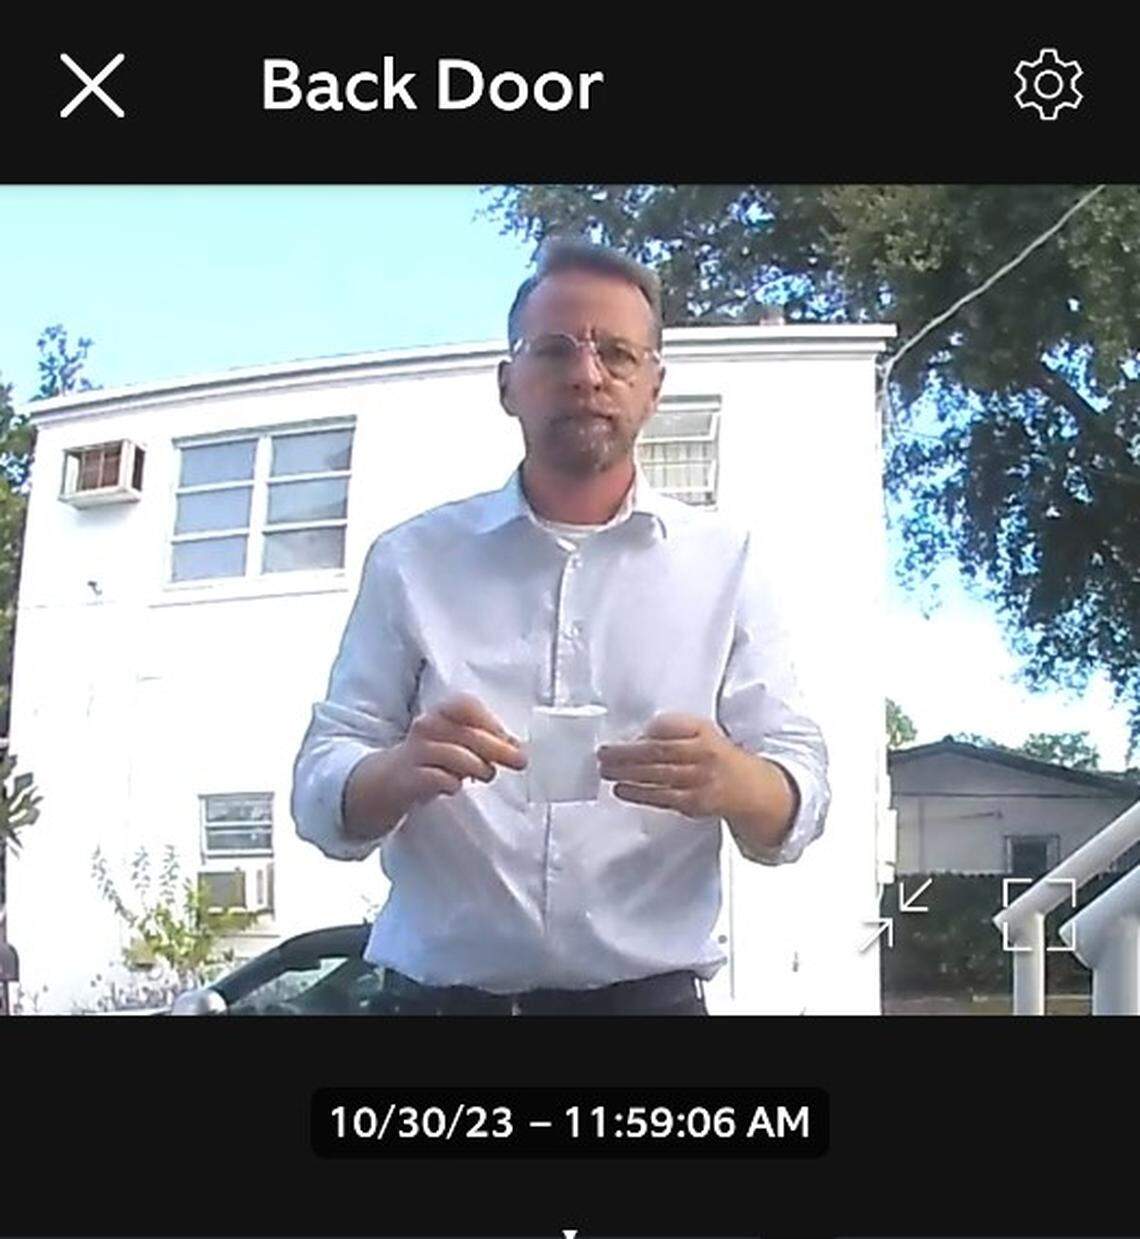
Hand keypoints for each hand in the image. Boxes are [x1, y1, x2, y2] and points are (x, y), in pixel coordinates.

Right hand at [394, 692, 527, 805]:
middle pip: (468, 733)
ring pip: (455, 755)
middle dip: (499, 748)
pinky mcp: (409, 777)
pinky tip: (455, 786)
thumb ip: (485, 741)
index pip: (466, 705)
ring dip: (479, 767)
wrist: (386, 781)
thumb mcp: (457, 743)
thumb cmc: (431, 758)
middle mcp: (427, 727)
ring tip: (486, 775)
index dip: (491, 721)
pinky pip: (437, 778)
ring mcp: (416, 752)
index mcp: (441, 713)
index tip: (510, 739)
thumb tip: (516, 748)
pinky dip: (452, 783)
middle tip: (519, 761)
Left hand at [597, 713, 744, 818]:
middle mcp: (703, 755)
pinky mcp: (694, 803)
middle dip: (626, 753)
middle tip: (603, 753)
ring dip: (626, 774)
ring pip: (657, 776)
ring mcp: (700, 781)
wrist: (750, 788)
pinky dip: (638, 794)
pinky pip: (661, 798)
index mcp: (704, 732)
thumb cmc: (717, 756)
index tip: (622, 734)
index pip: (669, 726)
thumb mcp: (702, 732)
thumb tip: (636, 737)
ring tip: (605, 771)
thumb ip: (673, 729)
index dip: (644, 731)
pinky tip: (621, 789)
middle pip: (658, 752)